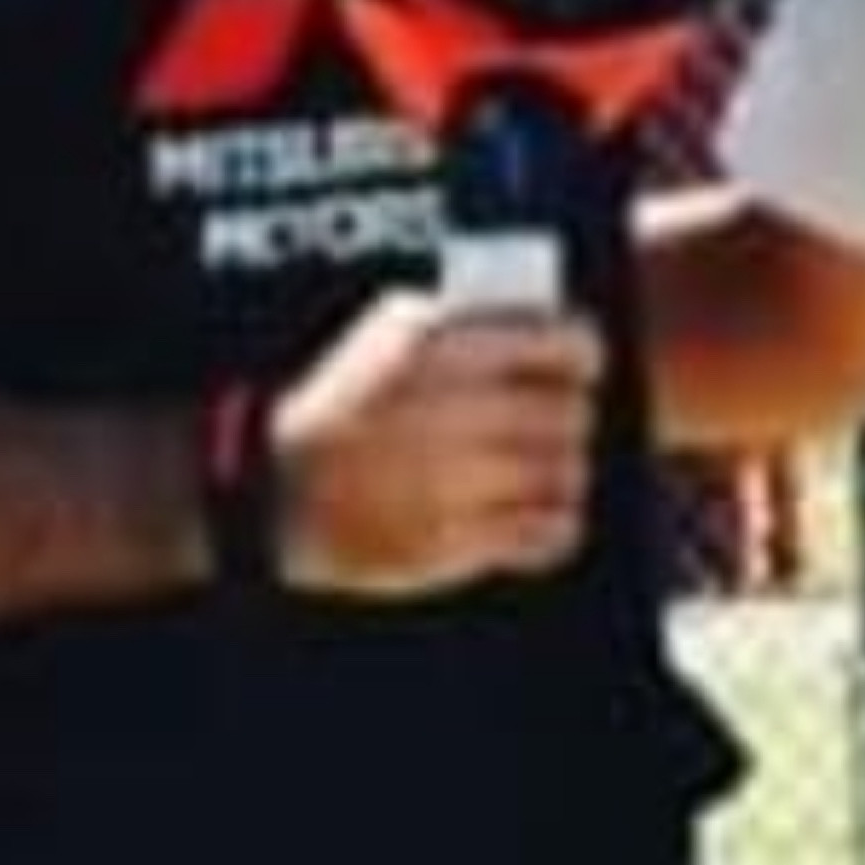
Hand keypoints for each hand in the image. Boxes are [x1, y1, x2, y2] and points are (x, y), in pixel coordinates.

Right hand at [269, 287, 603, 598]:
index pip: (561, 344)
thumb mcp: (391, 330)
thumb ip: (468, 321)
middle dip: (570, 414)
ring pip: (566, 474)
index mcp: (441, 347)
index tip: (580, 363)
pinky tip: (538, 510)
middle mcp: (454, 411)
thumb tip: (549, 324)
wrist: (283, 489)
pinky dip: (556, 522)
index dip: (581, 353)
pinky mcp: (456, 543)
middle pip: (569, 412)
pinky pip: (548, 533)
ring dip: (563, 469)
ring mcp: (455, 482)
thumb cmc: (346, 400)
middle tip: (559, 417)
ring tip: (545, 465)